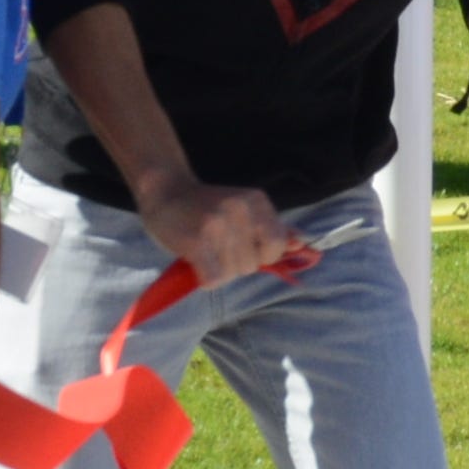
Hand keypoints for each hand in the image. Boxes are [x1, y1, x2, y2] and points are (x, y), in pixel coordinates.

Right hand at [146, 176, 313, 284]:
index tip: (241, 247)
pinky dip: (205, 277)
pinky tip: (195, 262)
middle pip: (253, 264)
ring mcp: (219, 225)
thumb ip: (271, 229)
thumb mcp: (243, 210)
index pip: (277, 245)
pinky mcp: (198, 241)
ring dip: (218, 270)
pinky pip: (214, 279)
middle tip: (216, 247)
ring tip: (204, 251)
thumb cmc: (205, 206)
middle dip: (235, 264)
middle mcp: (240, 210)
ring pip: (233, 273)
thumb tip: (303, 246)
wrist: (164, 190)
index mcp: (257, 201)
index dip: (261, 254)